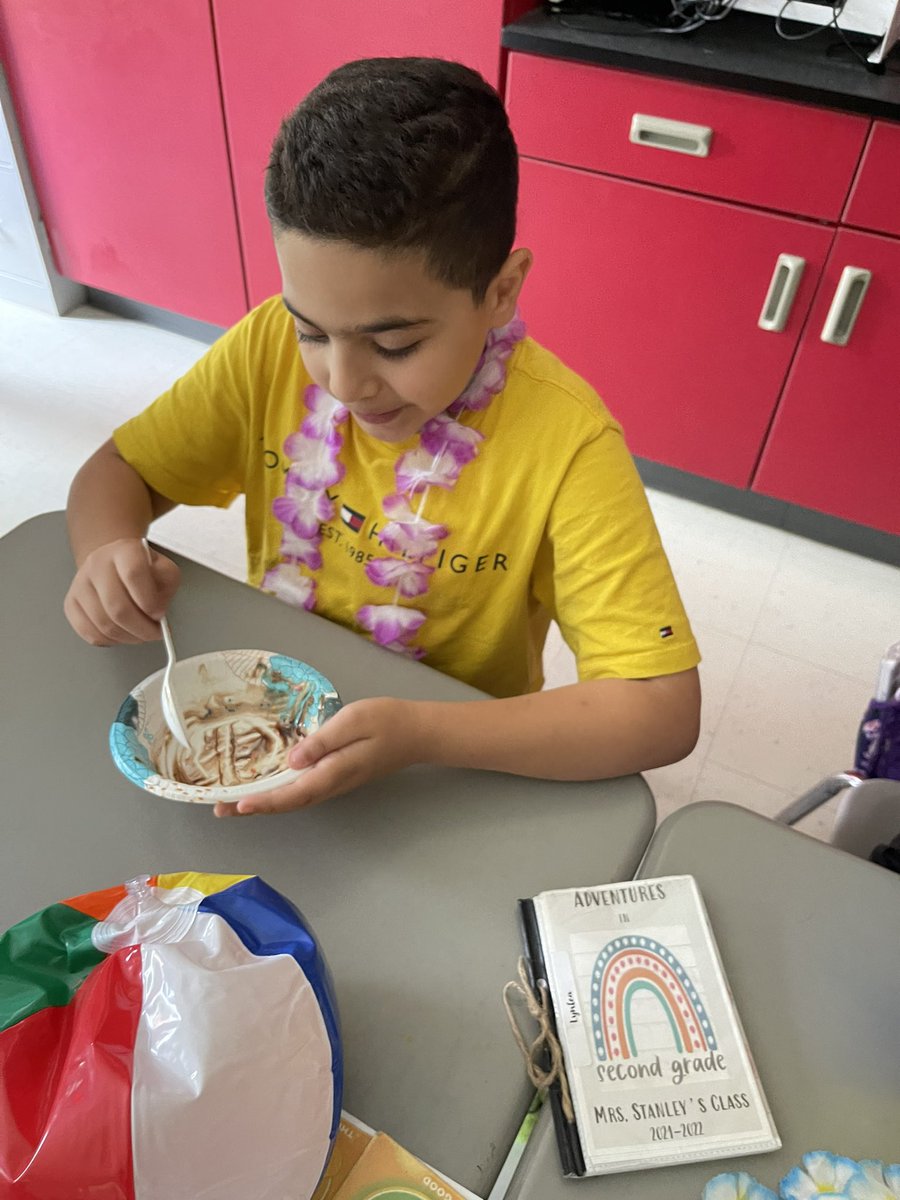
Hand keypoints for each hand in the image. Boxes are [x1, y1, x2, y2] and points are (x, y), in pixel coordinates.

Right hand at [64, 538, 180, 644]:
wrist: (116, 565)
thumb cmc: (144, 570)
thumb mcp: (165, 570)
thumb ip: (167, 587)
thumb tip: (157, 613)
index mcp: (124, 550)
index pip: (134, 574)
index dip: (149, 601)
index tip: (160, 614)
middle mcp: (97, 564)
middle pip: (117, 606)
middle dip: (141, 628)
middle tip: (154, 633)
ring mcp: (80, 584)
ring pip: (103, 624)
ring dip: (128, 637)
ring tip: (141, 634)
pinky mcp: (71, 603)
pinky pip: (90, 633)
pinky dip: (111, 641)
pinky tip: (123, 634)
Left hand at [214, 697, 423, 816]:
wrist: (417, 732)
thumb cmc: (386, 721)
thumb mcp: (353, 721)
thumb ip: (323, 741)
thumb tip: (292, 760)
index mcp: (334, 771)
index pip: (293, 792)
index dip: (264, 801)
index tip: (238, 805)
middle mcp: (332, 783)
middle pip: (289, 802)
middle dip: (254, 807)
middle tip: (220, 809)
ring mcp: (335, 783)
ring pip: (295, 799)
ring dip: (265, 803)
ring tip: (234, 803)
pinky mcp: (337, 776)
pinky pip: (303, 791)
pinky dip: (280, 793)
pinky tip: (269, 786)